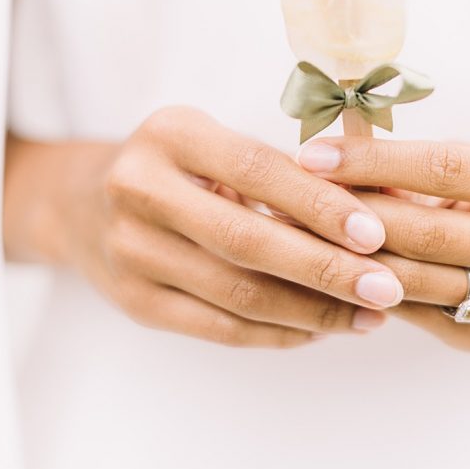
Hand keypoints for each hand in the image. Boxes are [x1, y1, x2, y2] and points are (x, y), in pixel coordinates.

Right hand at [14, 109, 406, 348]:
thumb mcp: (215, 143)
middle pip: (248, 241)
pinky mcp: (134, 302)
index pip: (258, 171)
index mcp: (171, 135)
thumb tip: (379, 204)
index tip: (376, 234)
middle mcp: (140, 190)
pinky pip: (220, 328)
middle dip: (327, 269)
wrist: (81, 203)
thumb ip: (282, 171)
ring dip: (314, 311)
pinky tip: (322, 329)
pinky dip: (279, 333)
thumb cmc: (176, 167)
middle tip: (388, 288)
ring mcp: (130, 251)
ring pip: (237, 294)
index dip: (320, 205)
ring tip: (369, 316)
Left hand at [297, 136, 469, 350]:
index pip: (445, 168)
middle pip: (426, 232)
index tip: (312, 154)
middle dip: (350, 214)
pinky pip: (411, 311)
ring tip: (293, 235)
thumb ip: (412, 165)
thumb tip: (328, 156)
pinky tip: (322, 270)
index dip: (373, 160)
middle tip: (288, 200)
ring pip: (413, 279)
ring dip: (345, 257)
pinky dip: (363, 288)